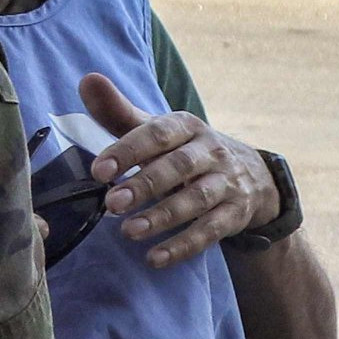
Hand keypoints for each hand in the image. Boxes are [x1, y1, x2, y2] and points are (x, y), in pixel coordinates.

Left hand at [81, 72, 277, 268]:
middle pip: (179, 166)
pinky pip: (211, 231)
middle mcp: (211, 150)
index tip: (99, 170)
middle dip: (145, 184)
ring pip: (196, 199)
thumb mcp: (157, 130)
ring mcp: (227, 182)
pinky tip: (155, 258)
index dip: (128, 150)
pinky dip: (183, 245)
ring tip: (128, 232)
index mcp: (187, 125)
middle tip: (111, 203)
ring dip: (162, 216)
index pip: (158, 133)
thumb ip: (119, 112)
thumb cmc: (185, 150)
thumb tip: (87, 80)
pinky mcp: (235, 213)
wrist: (251, 175)